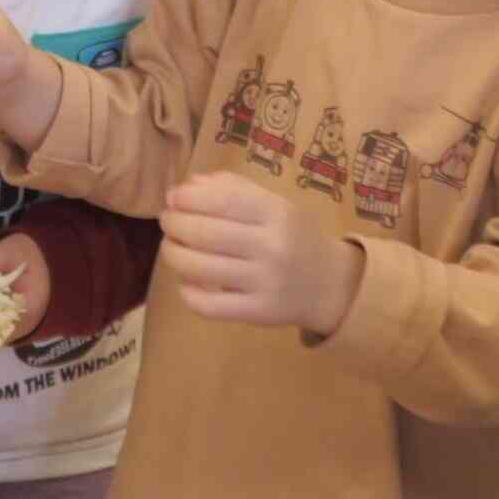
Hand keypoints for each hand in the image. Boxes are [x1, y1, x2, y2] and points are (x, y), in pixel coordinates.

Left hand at [161, 171, 362, 334]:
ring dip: (173, 255)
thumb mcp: (274, 204)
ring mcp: (265, 282)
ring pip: (200, 268)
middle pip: (205, 233)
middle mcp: (272, 246)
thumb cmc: (294, 236)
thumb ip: (232, 189)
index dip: (188, 198)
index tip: (172, 198)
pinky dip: (188, 293)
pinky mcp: (259, 312)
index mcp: (277, 213)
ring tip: (170, 247)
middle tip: (167, 221)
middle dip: (174, 224)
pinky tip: (186, 282)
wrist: (332, 284)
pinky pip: (209, 306)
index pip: (222, 200)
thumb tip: (186, 186)